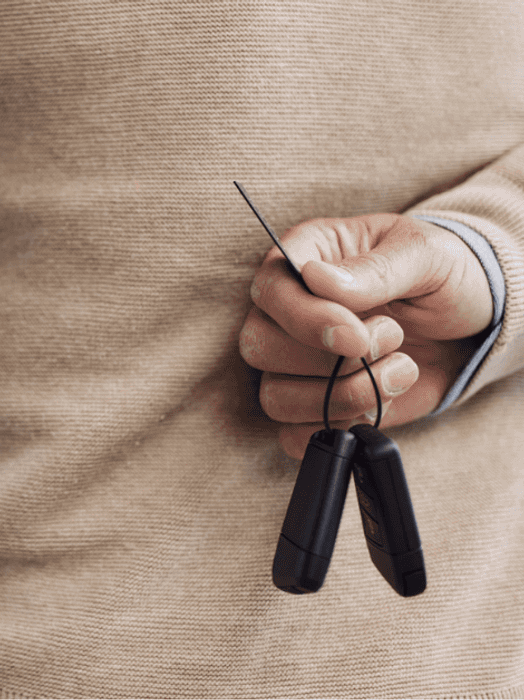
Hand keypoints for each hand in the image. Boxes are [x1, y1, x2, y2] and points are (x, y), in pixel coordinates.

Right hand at [240, 213, 492, 458]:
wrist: (475, 323)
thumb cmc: (446, 275)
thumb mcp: (425, 255)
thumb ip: (374, 269)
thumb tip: (316, 278)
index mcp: (304, 257)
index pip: (268, 291)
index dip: (304, 319)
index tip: (357, 337)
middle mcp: (289, 311)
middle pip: (259, 348)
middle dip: (329, 360)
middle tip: (393, 339)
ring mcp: (297, 362)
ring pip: (275, 397)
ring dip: (342, 395)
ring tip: (400, 369)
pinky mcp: (316, 404)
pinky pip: (293, 434)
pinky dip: (337, 427)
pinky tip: (380, 403)